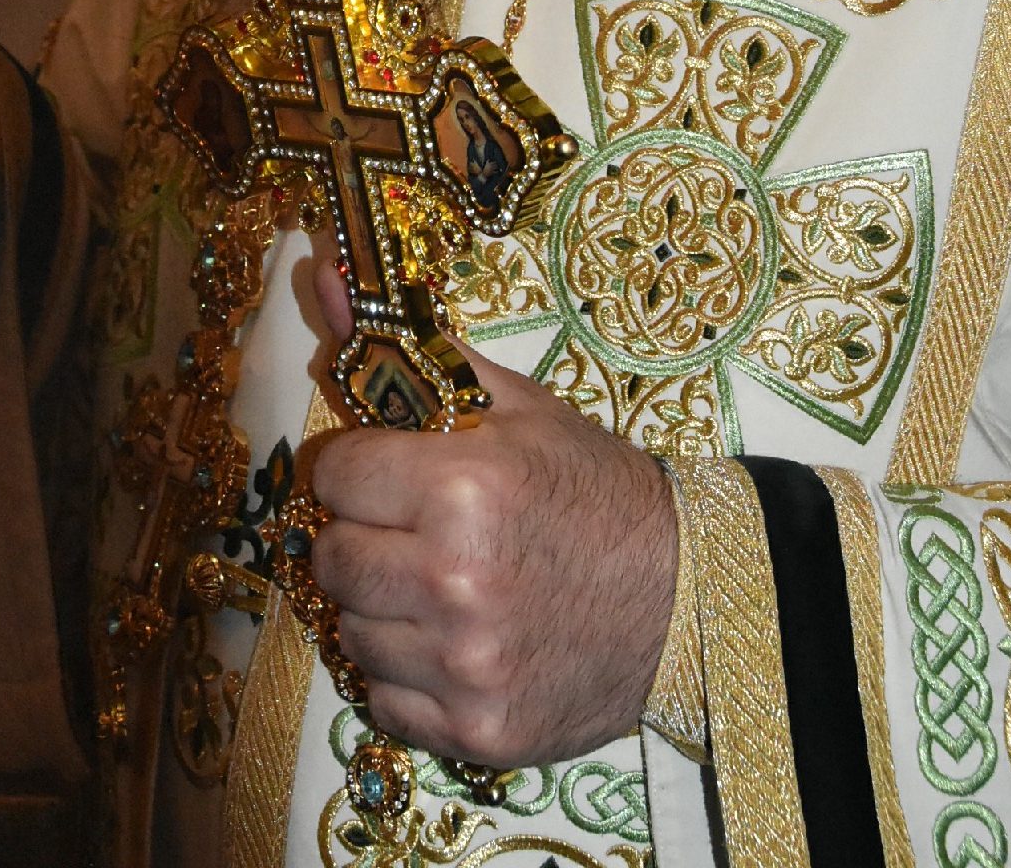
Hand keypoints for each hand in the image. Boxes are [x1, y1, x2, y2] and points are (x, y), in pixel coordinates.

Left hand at [310, 258, 675, 767]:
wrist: (687, 597)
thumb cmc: (591, 488)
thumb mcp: (514, 406)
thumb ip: (411, 348)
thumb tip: (323, 279)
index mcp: (462, 487)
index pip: (333, 472)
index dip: (357, 468)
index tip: (387, 473)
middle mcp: (454, 580)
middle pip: (330, 557)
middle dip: (362, 537)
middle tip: (413, 532)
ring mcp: (465, 665)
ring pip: (351, 632)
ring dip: (382, 610)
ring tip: (439, 589)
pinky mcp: (478, 732)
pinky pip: (385, 702)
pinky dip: (408, 677)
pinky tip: (455, 643)